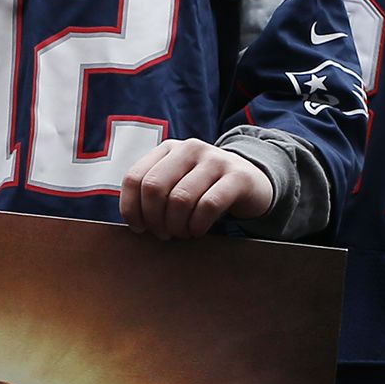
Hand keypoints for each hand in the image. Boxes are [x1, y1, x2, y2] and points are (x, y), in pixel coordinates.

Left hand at [119, 137, 271, 238]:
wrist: (253, 181)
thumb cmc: (205, 189)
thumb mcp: (177, 182)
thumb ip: (153, 194)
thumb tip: (134, 223)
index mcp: (168, 149)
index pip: (134, 178)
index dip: (131, 208)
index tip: (139, 228)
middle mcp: (189, 149)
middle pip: (154, 188)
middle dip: (154, 219)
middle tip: (163, 234)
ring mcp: (215, 160)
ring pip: (180, 199)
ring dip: (177, 226)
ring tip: (182, 233)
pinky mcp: (237, 176)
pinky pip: (208, 206)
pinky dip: (198, 225)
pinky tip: (198, 230)